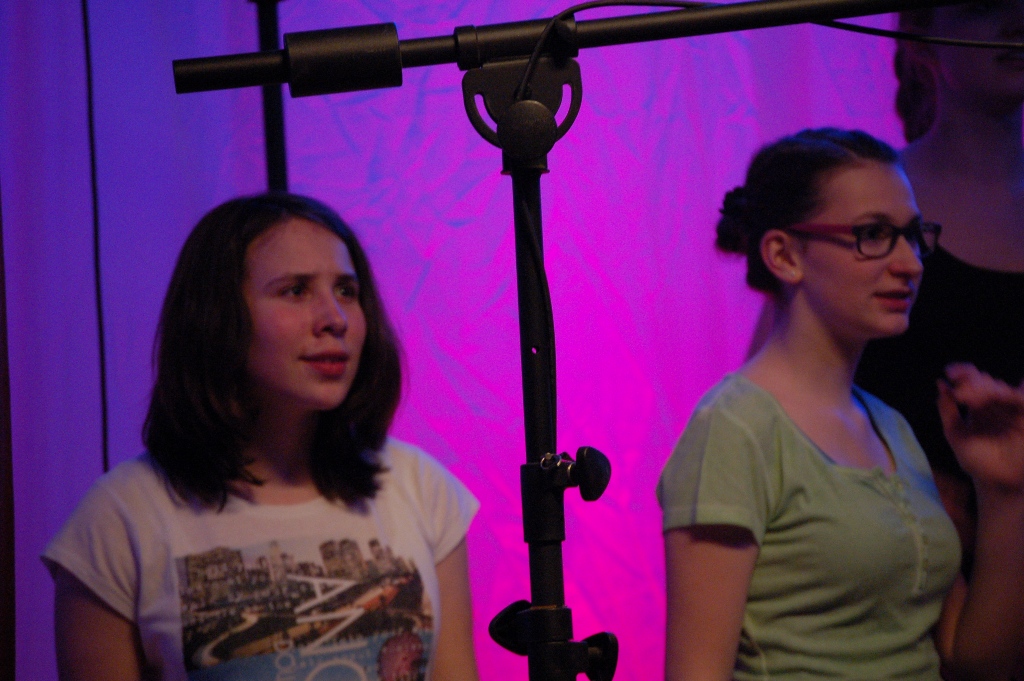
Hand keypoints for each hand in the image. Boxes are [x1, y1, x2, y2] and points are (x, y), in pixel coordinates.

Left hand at [938, 363, 1023, 492]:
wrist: (997, 484)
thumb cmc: (976, 461)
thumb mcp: (955, 434)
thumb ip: (947, 410)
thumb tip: (940, 383)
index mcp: (979, 405)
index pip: (971, 382)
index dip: (963, 373)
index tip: (950, 372)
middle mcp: (997, 404)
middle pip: (988, 383)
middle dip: (975, 383)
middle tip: (962, 392)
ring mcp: (1014, 411)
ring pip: (1005, 391)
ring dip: (991, 389)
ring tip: (978, 393)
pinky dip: (1022, 392)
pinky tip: (1021, 385)